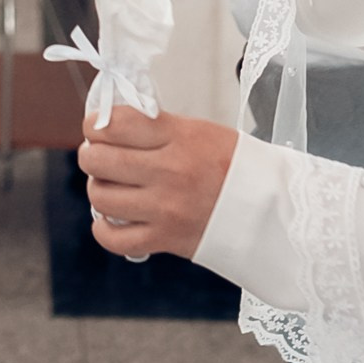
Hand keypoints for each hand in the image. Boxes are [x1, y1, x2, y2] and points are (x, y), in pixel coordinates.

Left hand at [79, 105, 238, 259]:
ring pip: (100, 198)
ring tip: (111, 186)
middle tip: (100, 155)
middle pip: (98, 160)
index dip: (95, 123)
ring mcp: (165, 209)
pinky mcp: (166, 239)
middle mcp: (168, 172)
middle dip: (91, 154)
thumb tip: (109, 126)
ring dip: (98, 189)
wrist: (272, 208)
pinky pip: (114, 239)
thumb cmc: (233, 165)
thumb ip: (155, 127)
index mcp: (178, 137)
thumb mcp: (198, 131)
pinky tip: (114, 218)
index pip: (114, 123)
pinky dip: (104, 230)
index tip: (97, 127)